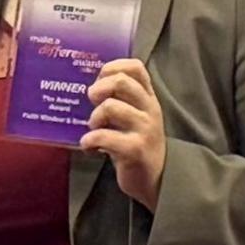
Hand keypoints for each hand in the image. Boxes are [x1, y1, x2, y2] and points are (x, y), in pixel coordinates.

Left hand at [81, 58, 166, 207]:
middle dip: (99, 89)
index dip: (112, 68)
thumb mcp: (133, 115)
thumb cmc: (136, 141)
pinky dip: (88, 142)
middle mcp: (149, 108)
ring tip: (94, 130)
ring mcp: (144, 128)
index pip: (135, 67)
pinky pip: (103, 136)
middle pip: (120, 82)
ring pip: (110, 107)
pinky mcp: (135, 149)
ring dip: (93, 118)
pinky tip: (90, 148)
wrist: (156, 177)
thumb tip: (91, 85)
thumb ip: (119, 98)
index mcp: (147, 97)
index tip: (100, 81)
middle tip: (93, 104)